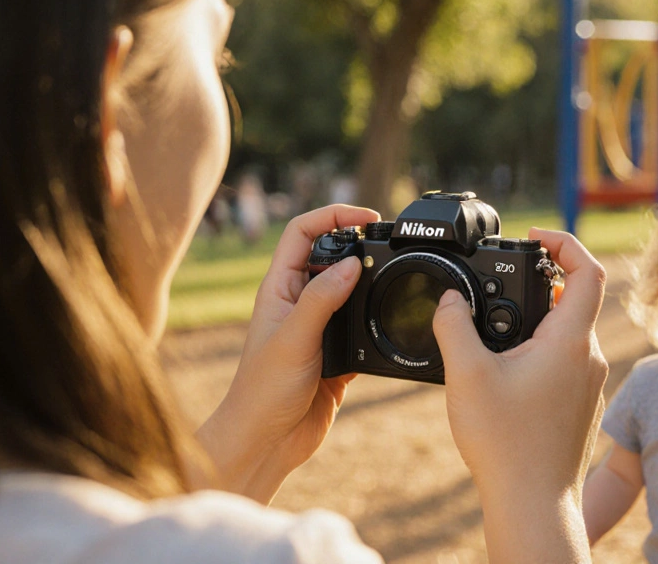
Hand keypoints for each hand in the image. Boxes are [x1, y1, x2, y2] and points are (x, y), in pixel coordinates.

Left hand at [197, 204, 379, 503]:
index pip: (302, 232)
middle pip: (330, 254)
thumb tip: (353, 263)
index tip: (367, 218)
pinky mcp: (338, 354)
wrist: (267, 442)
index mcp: (279, 288)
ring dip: (370, 283)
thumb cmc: (263, 391)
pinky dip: (377, 321)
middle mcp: (298, 302)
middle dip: (358, 244)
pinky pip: (363, 327)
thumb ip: (322, 299)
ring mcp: (319, 327)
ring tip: (394, 281)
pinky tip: (390, 324)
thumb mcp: (294, 338)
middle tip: (388, 246)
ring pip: (350, 290)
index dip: (333, 215)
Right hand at [433, 228, 607, 561]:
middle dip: (537, 285)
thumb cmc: (506, 444)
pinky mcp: (582, 408)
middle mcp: (590, 358)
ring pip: (569, 335)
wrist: (533, 504)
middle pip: (575, 300)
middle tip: (501, 286)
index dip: (564, 242)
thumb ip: (454, 324)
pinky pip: (567, 364)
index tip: (533, 238)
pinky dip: (541, 353)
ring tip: (498, 334)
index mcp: (570, 341)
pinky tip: (508, 374)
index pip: (588, 270)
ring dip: (537, 322)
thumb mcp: (466, 373)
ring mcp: (590, 385)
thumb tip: (451, 298)